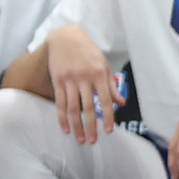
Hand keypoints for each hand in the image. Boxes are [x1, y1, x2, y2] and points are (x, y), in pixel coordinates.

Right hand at [48, 27, 121, 145]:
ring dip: (76, 125)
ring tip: (80, 139)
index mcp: (98, 74)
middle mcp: (83, 78)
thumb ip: (111, 85)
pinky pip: (60, 102)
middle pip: (87, 107)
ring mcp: (69, 79)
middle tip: (92, 141)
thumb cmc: (88, 51)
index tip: (108, 132)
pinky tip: (65, 128)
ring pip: (73, 107)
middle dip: (90, 126)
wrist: (65, 36)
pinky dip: (62, 116)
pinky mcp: (57, 80)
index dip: (107, 117)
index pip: (105, 100)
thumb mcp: (103, 64)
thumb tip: (121, 103)